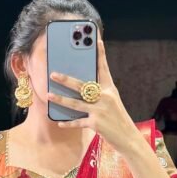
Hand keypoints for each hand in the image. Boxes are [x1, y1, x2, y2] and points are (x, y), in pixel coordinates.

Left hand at [47, 38, 140, 153]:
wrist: (128, 137)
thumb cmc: (117, 119)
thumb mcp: (112, 102)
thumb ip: (99, 94)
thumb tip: (81, 88)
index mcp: (110, 89)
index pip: (103, 69)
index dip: (100, 54)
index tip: (96, 40)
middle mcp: (105, 97)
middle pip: (82, 86)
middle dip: (66, 79)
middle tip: (53, 74)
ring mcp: (100, 110)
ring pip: (76, 103)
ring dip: (60, 99)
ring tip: (48, 94)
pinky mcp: (96, 124)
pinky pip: (78, 122)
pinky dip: (68, 123)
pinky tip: (59, 122)